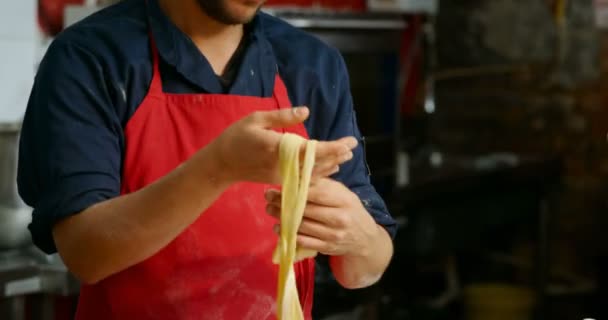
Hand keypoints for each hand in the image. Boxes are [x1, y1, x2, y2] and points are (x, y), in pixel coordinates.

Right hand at [208, 107, 357, 184]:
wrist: (222, 164)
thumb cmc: (237, 137)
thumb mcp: (256, 119)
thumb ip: (281, 116)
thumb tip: (306, 111)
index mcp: (277, 147)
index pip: (311, 150)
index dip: (332, 148)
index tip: (348, 143)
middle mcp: (283, 164)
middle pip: (316, 163)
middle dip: (336, 155)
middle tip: (353, 147)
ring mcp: (282, 175)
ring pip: (312, 172)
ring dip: (331, 164)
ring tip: (347, 156)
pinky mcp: (280, 180)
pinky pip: (304, 178)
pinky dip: (319, 173)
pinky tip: (331, 168)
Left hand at [265, 178, 380, 256]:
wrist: (364, 238)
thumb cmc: (350, 209)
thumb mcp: (343, 193)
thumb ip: (324, 185)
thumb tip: (300, 174)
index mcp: (344, 200)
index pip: (318, 193)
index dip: (297, 189)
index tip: (281, 186)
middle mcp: (339, 218)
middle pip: (307, 209)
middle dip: (284, 203)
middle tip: (269, 197)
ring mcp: (333, 235)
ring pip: (303, 225)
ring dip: (283, 218)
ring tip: (270, 210)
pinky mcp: (326, 247)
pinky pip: (304, 241)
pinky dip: (289, 234)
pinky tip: (278, 228)